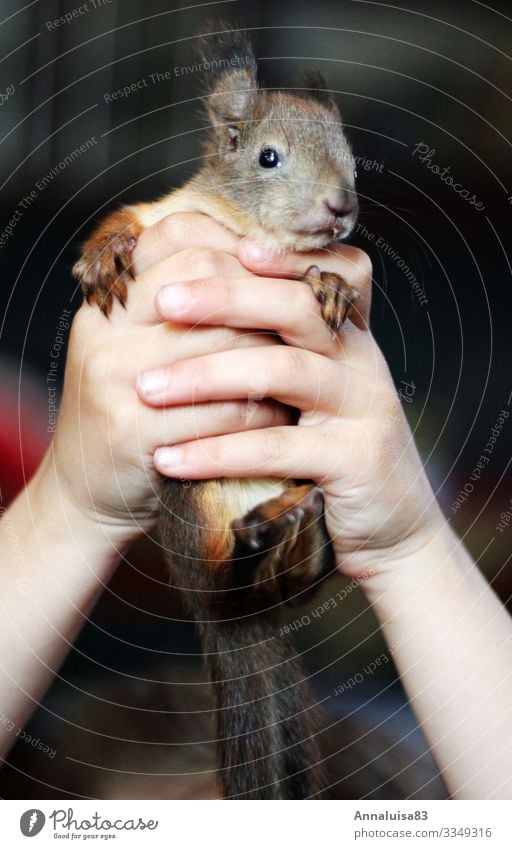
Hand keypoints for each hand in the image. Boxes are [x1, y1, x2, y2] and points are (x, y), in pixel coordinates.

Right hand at [42, 215, 289, 543]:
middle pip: (204, 278)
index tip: (281, 270)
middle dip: (263, 298)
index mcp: (109, 303)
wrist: (85, 495)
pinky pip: (224, 411)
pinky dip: (264, 413)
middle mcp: (103, 330)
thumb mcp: (138, 353)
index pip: (177, 238)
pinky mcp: (133, 431)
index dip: (236, 244)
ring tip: (305, 366)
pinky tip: (283, 416)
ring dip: (274, 356)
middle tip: (304, 316)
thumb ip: (181, 312)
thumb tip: (258, 261)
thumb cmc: (130, 417)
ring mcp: (113, 378)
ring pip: (224, 345)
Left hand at [138, 224, 445, 580]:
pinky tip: (170, 459)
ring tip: (146, 388)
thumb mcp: (311, 396)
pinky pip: (280, 447)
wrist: (394, 527)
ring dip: (208, 375)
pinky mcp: (357, 458)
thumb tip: (195, 314)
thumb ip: (275, 354)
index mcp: (346, 336)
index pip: (323, 271)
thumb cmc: (332, 455)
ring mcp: (364, 406)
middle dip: (225, 297)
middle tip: (162, 301)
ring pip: (285, 369)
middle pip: (297, 305)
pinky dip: (220, 451)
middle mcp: (360, 359)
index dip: (277, 254)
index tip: (212, 249)